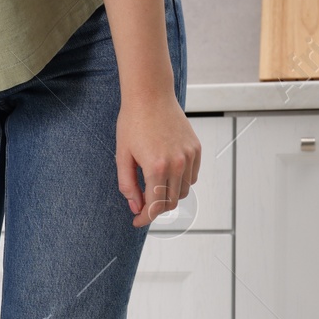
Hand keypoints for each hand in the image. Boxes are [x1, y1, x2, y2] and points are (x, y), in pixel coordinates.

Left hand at [116, 92, 200, 228]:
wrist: (151, 96)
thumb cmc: (131, 124)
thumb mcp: (122, 157)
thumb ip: (128, 186)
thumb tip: (136, 207)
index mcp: (156, 167)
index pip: (155, 206)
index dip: (145, 218)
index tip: (136, 222)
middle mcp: (177, 164)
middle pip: (171, 202)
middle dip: (156, 209)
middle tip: (142, 208)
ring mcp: (190, 156)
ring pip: (183, 190)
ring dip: (169, 195)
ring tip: (153, 190)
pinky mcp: (196, 148)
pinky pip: (192, 176)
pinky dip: (181, 182)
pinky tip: (167, 177)